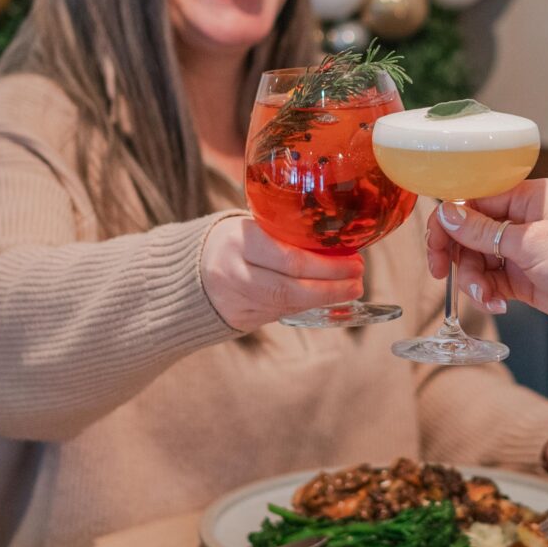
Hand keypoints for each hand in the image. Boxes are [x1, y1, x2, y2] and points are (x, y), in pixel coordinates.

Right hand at [200, 214, 364, 330]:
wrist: (189, 270)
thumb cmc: (231, 242)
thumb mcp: (250, 226)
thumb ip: (284, 233)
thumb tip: (337, 239)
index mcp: (238, 242)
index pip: (288, 259)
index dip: (326, 265)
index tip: (355, 260)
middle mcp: (234, 274)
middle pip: (290, 288)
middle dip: (331, 287)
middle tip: (358, 279)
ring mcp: (237, 301)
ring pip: (287, 305)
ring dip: (325, 298)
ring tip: (351, 288)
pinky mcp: (242, 320)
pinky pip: (281, 313)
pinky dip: (308, 305)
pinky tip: (327, 296)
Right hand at [424, 179, 547, 343]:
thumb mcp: (528, 243)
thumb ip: (482, 231)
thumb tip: (447, 213)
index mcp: (530, 197)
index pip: (475, 200)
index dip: (450, 222)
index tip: (434, 246)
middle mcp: (526, 220)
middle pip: (472, 232)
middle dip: (459, 256)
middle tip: (441, 275)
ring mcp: (526, 251)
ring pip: (480, 260)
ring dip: (473, 280)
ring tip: (484, 298)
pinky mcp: (527, 279)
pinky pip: (493, 282)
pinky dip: (487, 293)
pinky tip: (495, 305)